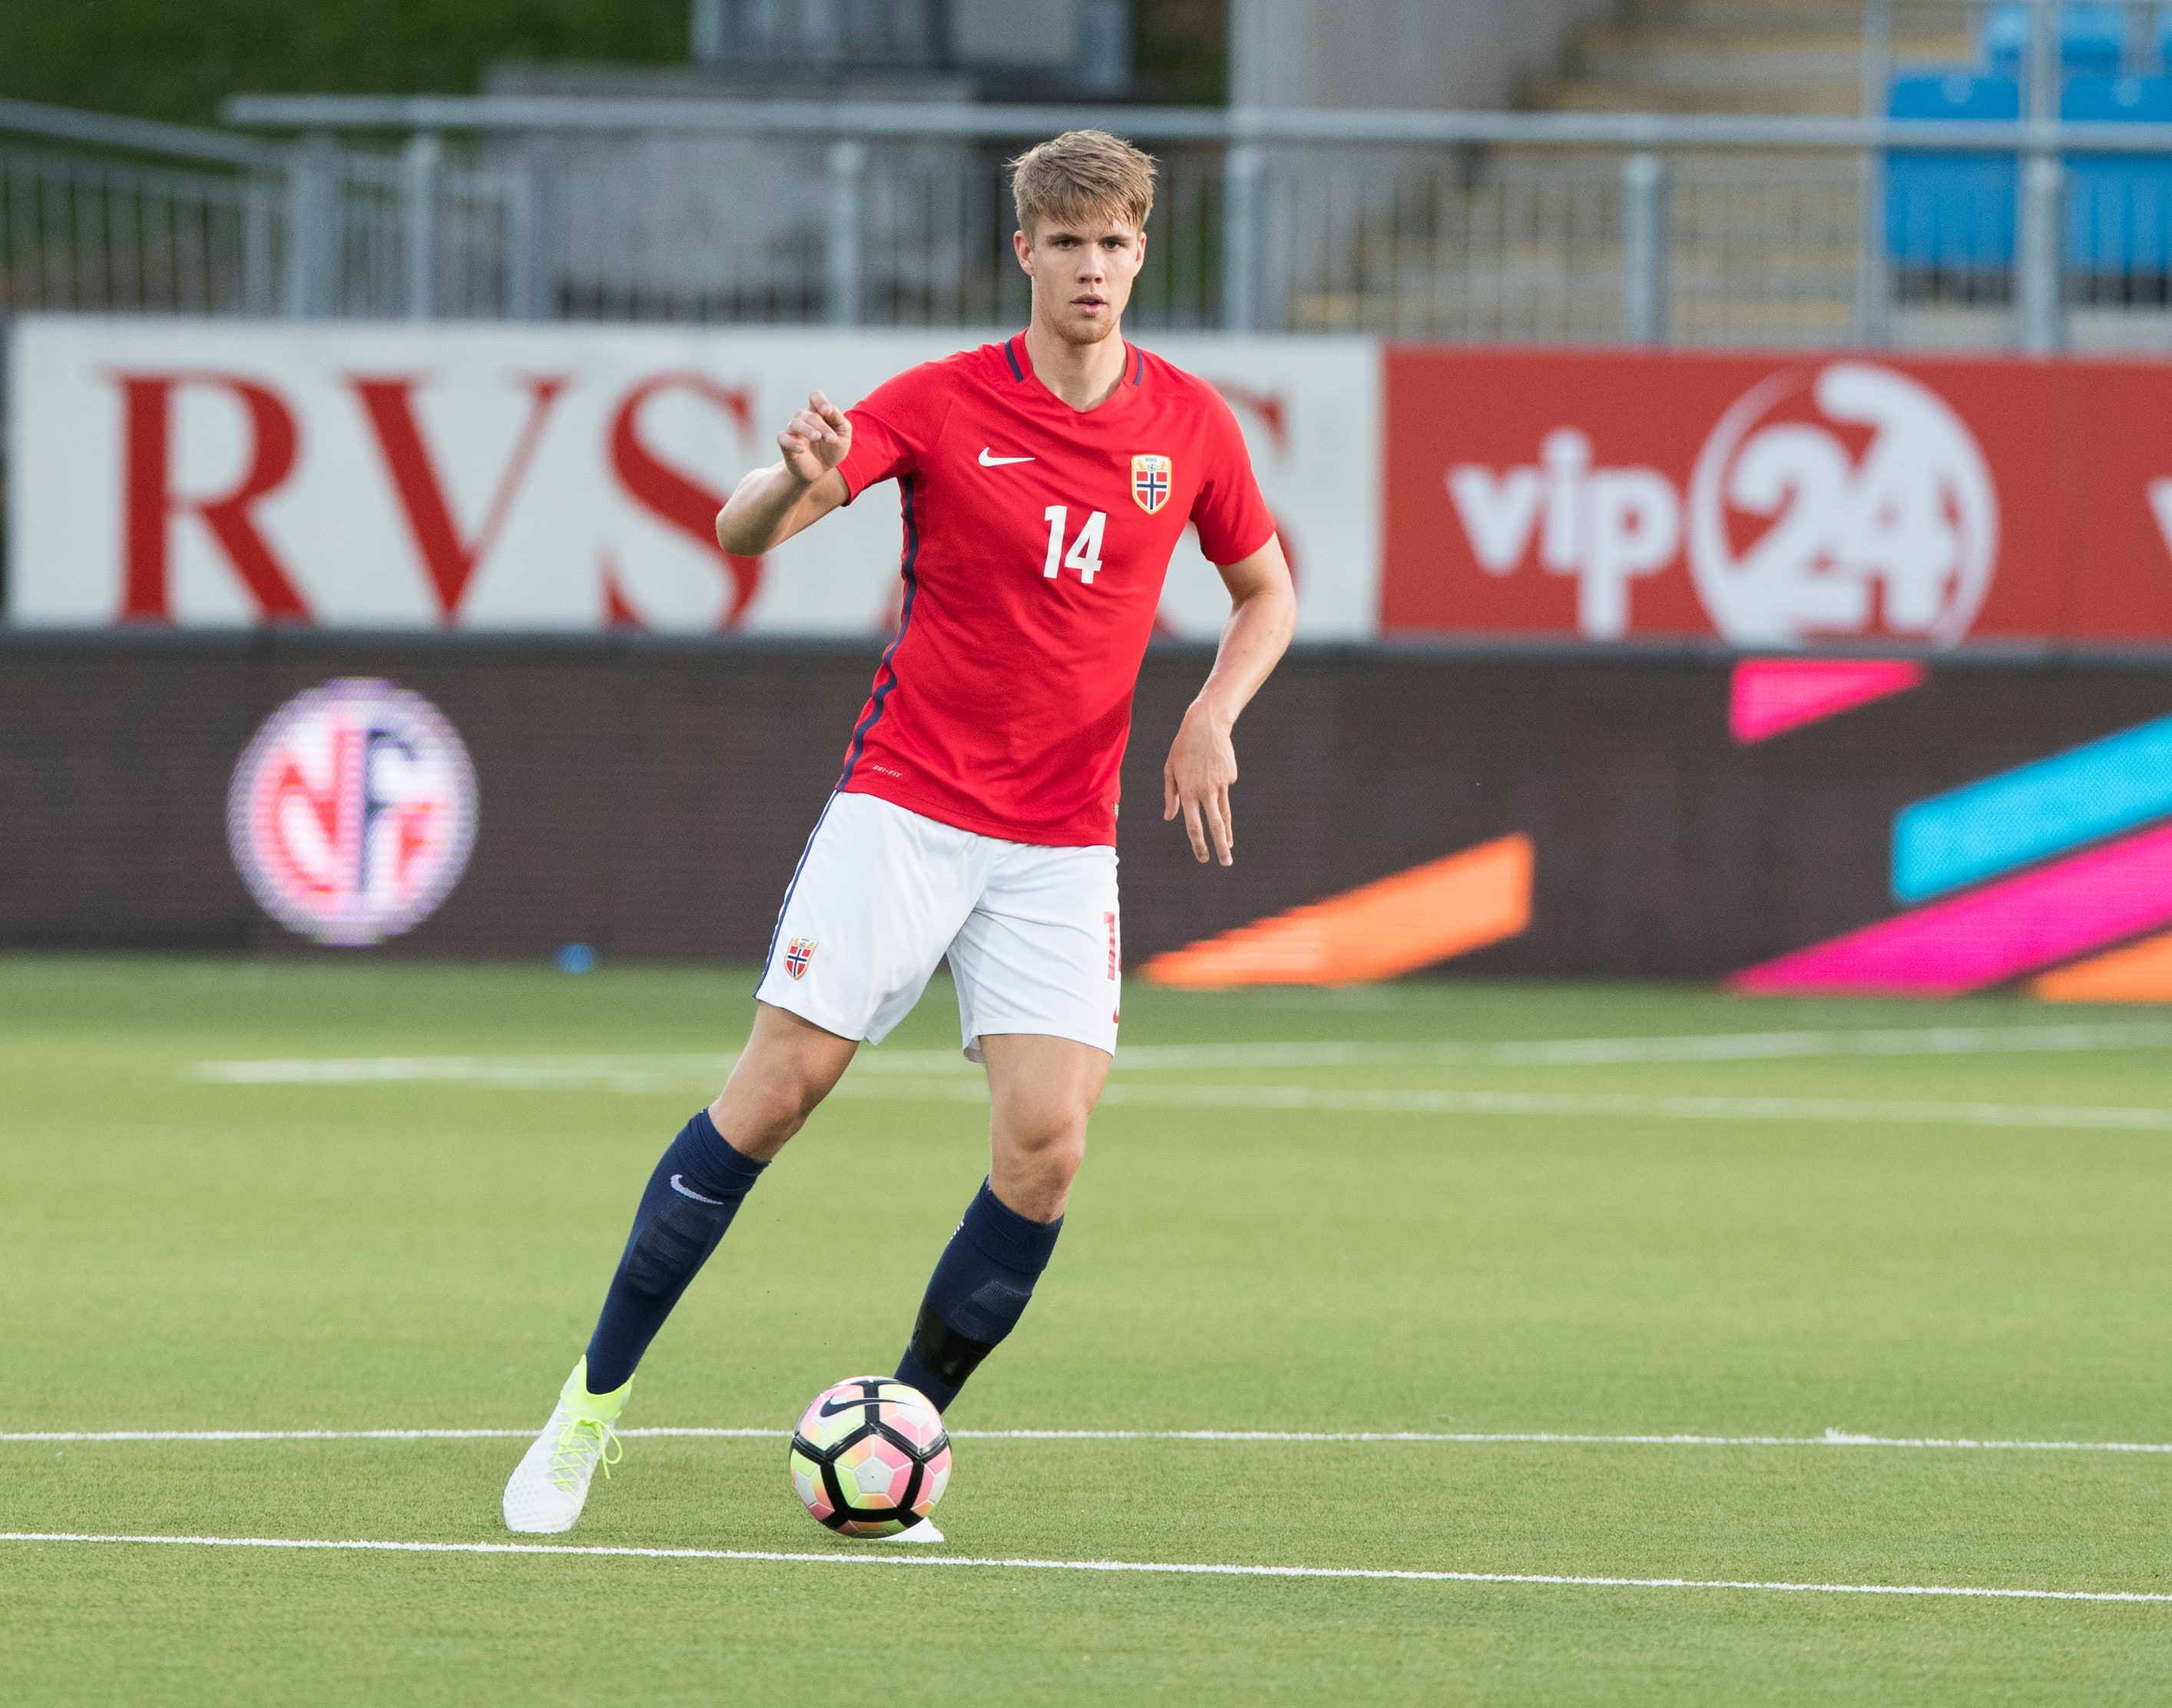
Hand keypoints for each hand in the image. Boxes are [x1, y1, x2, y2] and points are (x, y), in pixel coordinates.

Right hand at [778, 391, 850, 484]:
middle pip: (810, 415)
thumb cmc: (832, 450)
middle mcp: (804, 418)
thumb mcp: (843, 438)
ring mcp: (793, 430)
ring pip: (796, 423)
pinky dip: (792, 442)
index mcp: (819, 413)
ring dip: (808, 430)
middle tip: (831, 439)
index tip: (827, 411)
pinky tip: (801, 449)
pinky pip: (783, 438)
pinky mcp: (785, 444)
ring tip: (818, 438)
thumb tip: (832, 409)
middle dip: (822, 426)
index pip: (815, 397)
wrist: (819, 471)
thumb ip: (840, 422)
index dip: (820, 401)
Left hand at [1163, 701, 1236, 865]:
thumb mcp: (1170, 770)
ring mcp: (1221, 784)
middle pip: (1215, 825)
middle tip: (1225, 863)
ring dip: (1227, 833)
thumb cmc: (1183, 748)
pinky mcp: (1230, 776)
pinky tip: (1213, 769)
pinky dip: (1219, 787)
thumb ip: (1170, 795)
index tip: (1203, 858)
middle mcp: (1205, 791)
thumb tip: (1170, 818)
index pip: (1193, 825)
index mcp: (1187, 792)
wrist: (1206, 725)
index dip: (1199, 844)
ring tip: (1229, 847)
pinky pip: (1224, 788)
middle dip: (1220, 847)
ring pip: (1225, 813)